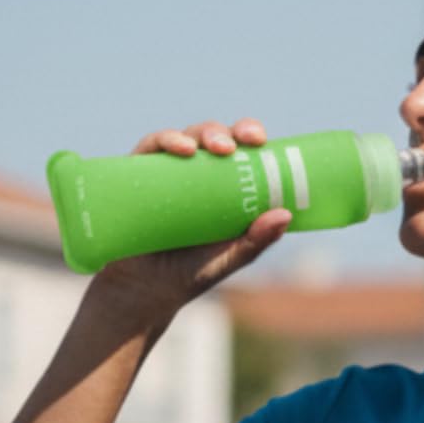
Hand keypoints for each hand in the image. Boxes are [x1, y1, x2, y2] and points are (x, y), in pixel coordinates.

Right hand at [90, 119, 294, 317]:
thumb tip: (285, 215)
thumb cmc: (191, 271)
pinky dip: (168, 140)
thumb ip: (256, 240)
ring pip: (187, 137)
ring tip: (216, 148)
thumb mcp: (229, 257)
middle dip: (229, 133)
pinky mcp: (138, 172)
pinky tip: (183, 149)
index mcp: (223, 185)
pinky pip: (152, 145)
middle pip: (215, 137)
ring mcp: (166, 170)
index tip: (260, 141)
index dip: (250, 135)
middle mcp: (195, 172)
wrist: (144, 288)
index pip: (240, 150)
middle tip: (241, 144)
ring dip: (203, 134)